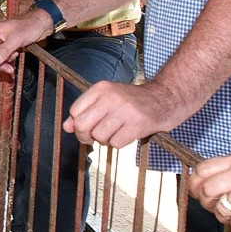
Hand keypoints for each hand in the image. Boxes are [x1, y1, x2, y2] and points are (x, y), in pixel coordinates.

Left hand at [63, 80, 188, 147]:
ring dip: (106, 140)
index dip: (77, 124)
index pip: (75, 111)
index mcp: (101, 88)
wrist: (164, 99)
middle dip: (86, 136)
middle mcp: (112, 97)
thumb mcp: (106, 100)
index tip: (87, 126)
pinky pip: (116, 143)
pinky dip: (120, 143)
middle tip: (95, 137)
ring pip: (99, 136)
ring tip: (116, 132)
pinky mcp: (137, 124)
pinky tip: (127, 134)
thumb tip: (66, 127)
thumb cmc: (131, 101)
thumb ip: (85, 111)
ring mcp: (125, 110)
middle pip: (82, 125)